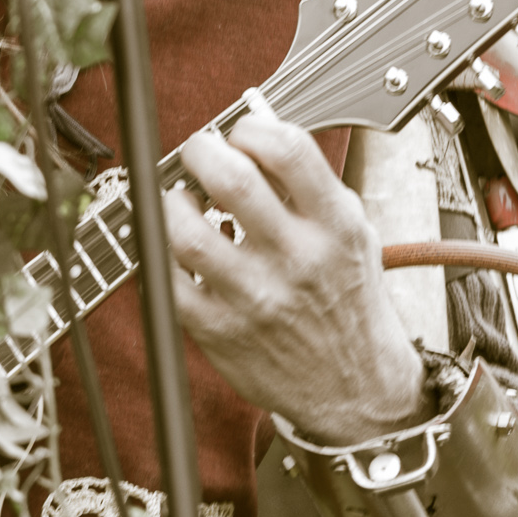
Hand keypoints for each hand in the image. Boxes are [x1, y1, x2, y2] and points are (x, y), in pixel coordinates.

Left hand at [165, 110, 428, 441]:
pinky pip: (168, 283)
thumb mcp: (354, 235)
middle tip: (198, 154)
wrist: (357, 389)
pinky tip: (175, 248)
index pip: (289, 151)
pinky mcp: (221, 332)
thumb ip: (311, 185)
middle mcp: (298, 260)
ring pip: (188, 233)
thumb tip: (257, 130)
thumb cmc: (348, 301)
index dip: (251, 128)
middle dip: (201, 151)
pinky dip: (160, 255)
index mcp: (336, 227)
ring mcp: (256, 298)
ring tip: (181, 201)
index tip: (240, 132)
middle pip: (233, 182)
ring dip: (171, 204)